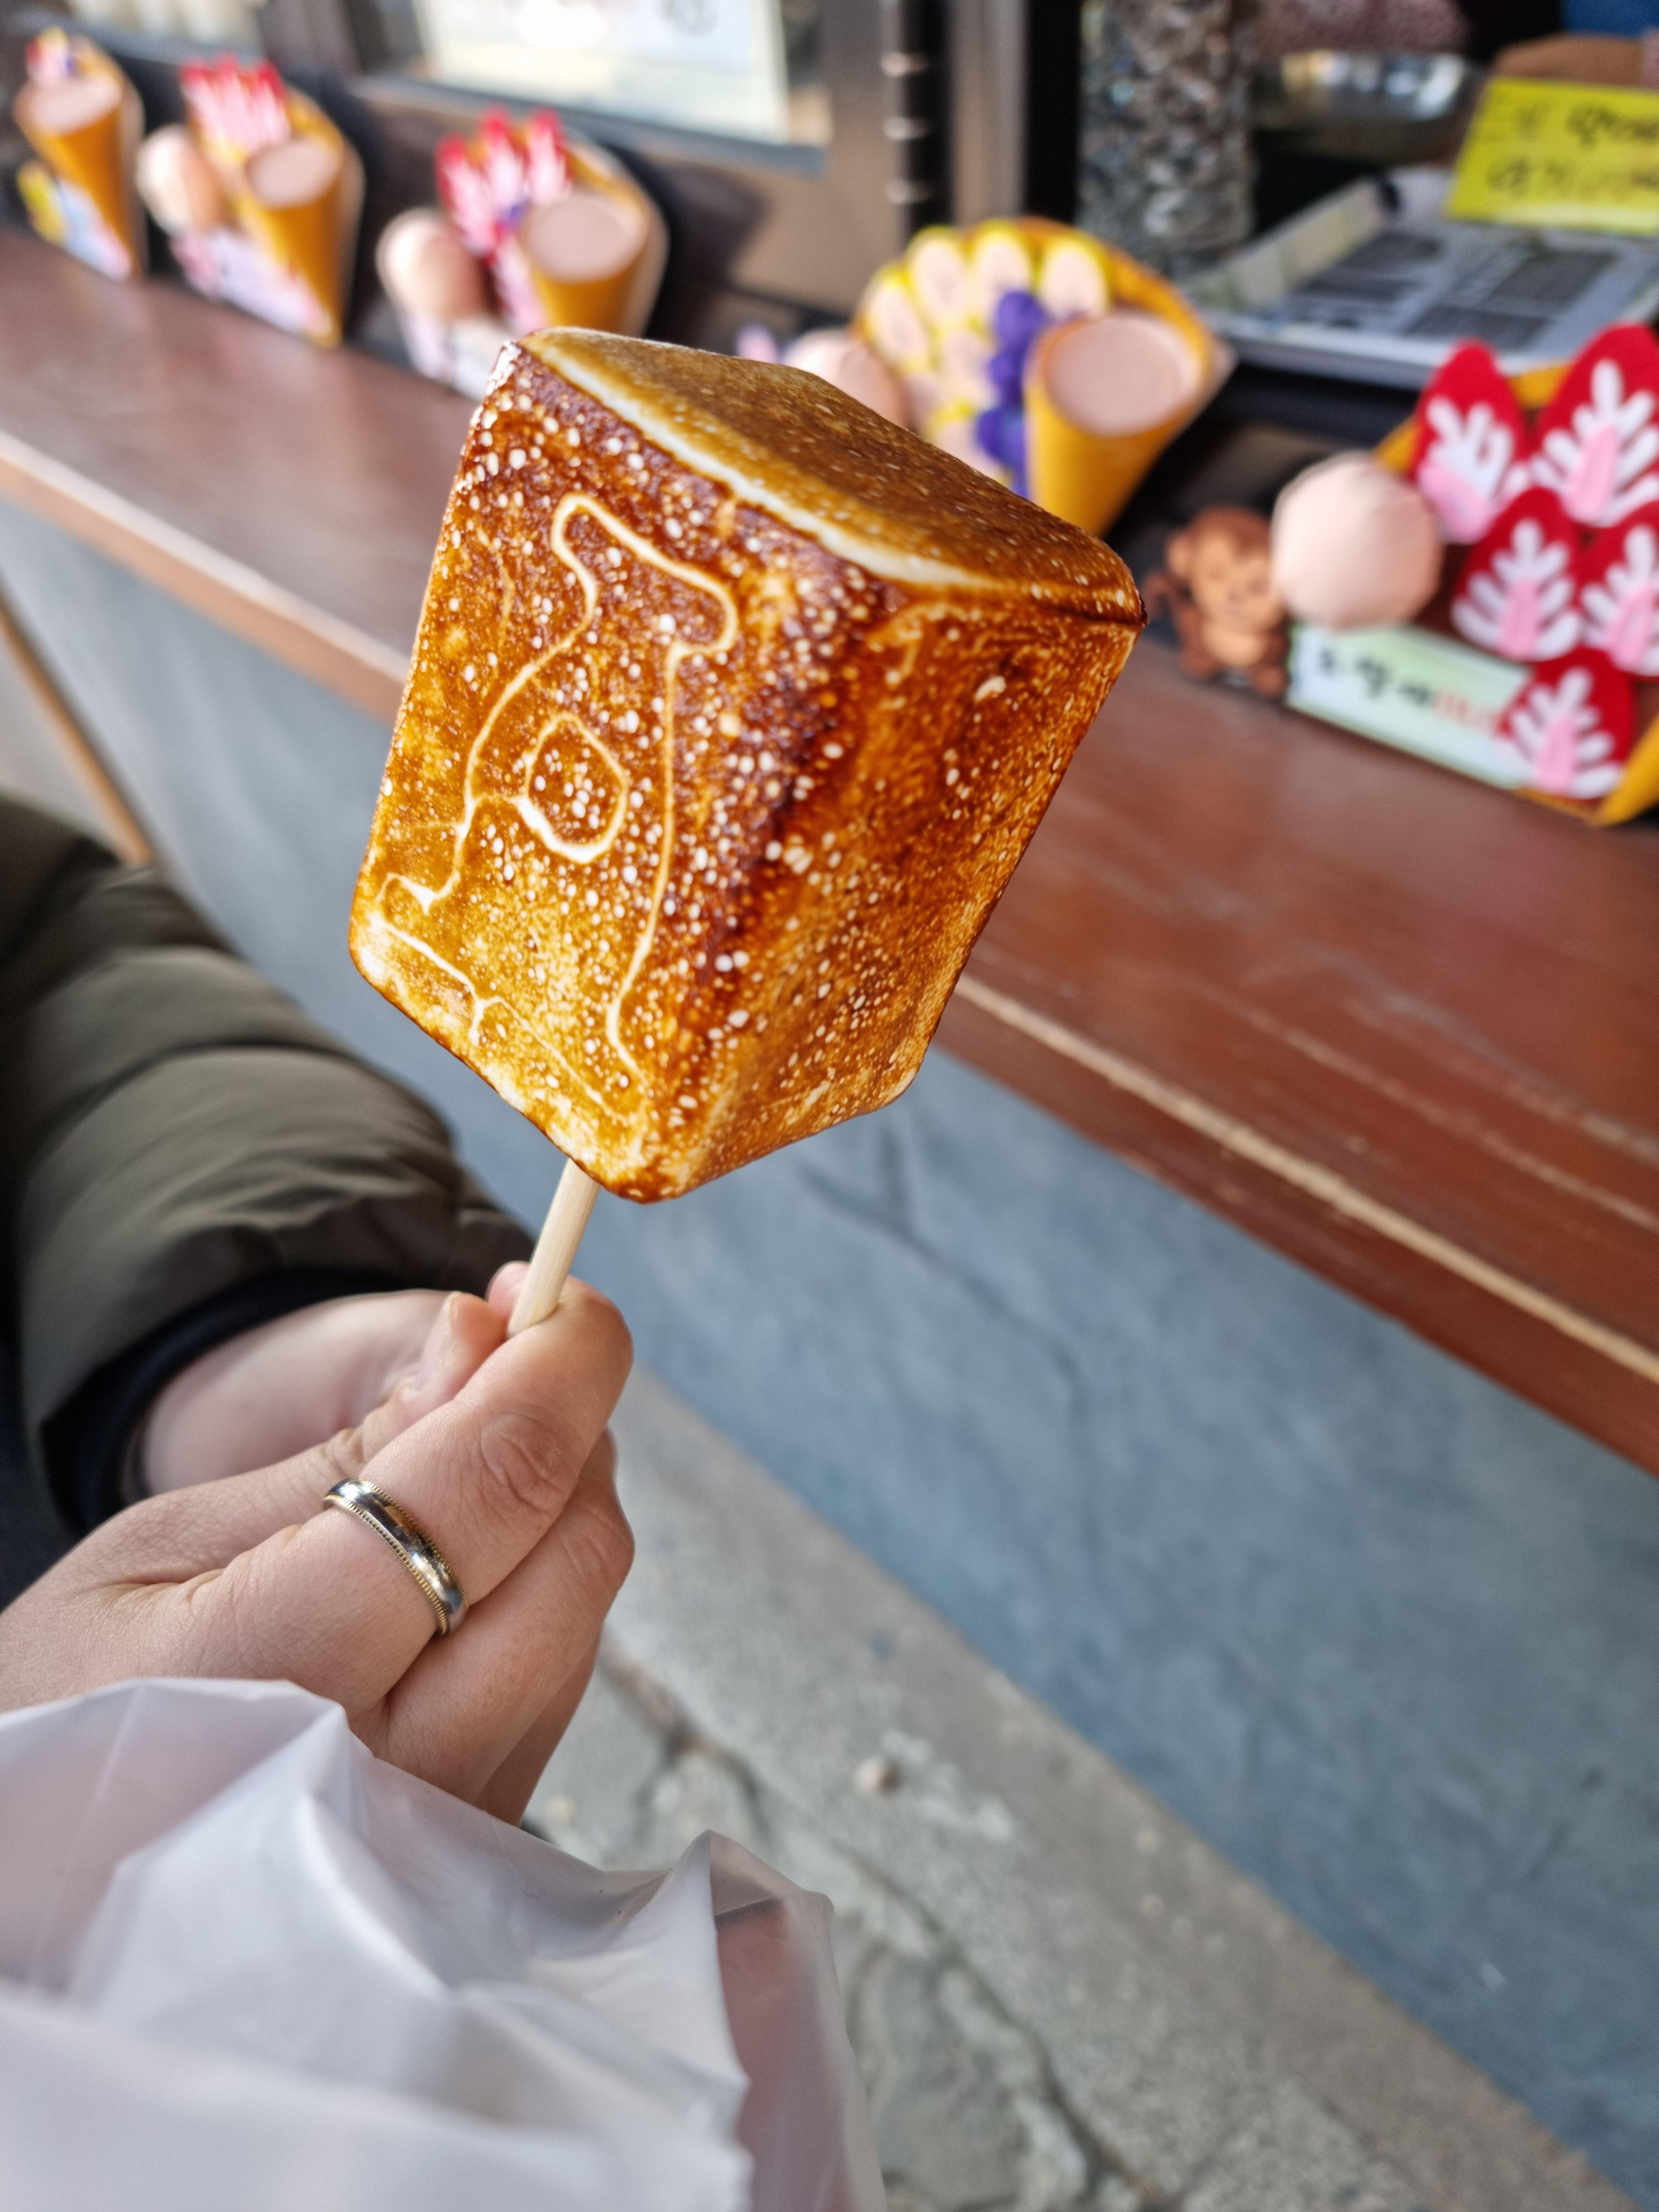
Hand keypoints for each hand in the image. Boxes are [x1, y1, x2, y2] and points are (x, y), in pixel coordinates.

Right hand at [0, 1269, 633, 1822]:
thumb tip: (482, 1338)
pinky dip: (540, 1583)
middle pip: (575, 1550)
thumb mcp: (164, 1543)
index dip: (558, 1367)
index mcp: (286, 1670)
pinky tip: (469, 1546)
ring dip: (558, 1503)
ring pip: (583, 1611)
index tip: (559, 1293)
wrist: (46, 1860)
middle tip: (509, 1350)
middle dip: (569, 1425)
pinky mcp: (476, 1834)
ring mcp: (450, 1817)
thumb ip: (345, 1453)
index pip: (496, 1486)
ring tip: (468, 1449)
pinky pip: (559, 1675)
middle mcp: (394, 1767)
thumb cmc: (69, 1688)